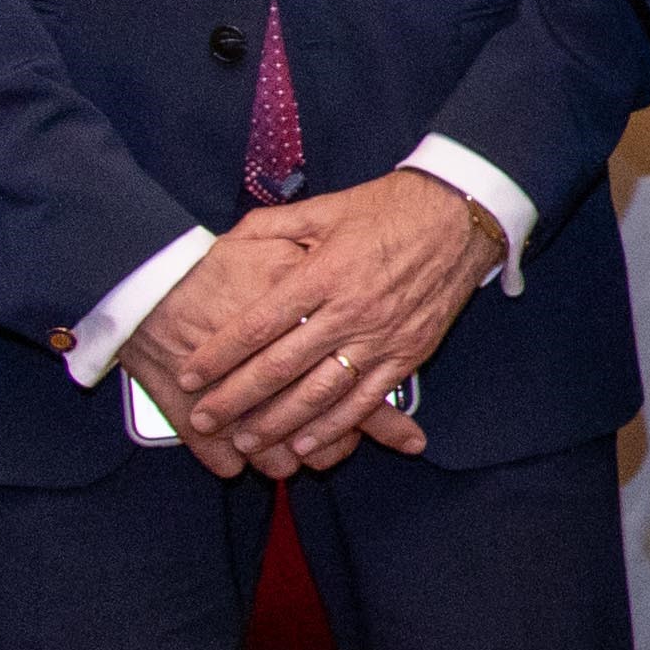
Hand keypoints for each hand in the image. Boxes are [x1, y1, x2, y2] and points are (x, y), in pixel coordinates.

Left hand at [153, 174, 502, 474]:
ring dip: (279, 421)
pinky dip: (335, 425)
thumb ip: (271, 226)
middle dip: (237, 398)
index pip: (259, 323)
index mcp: (323, 272)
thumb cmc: (389, 207)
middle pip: (282, 365)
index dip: (220, 353)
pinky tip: (306, 442)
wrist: (460, 213)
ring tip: (245, 441)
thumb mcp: (326, 206)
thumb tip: (224, 242)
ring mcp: (382, 336)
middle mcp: (350, 309)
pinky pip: (367, 399)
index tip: (190, 375)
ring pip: (320, 391)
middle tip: (204, 419)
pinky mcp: (409, 353)